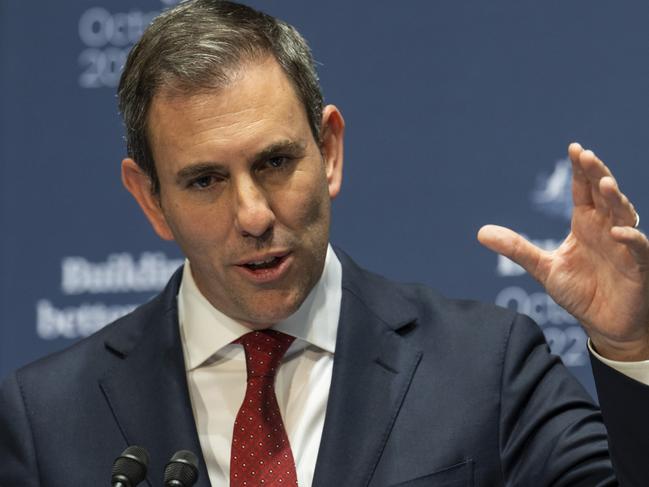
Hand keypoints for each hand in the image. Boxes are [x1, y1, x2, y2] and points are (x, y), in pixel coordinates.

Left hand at [478, 143, 648, 360]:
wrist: (605, 326)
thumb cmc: (580, 292)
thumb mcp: (544, 268)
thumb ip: (517, 248)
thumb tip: (480, 232)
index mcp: (586, 225)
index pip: (584, 191)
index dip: (581, 171)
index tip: (574, 149)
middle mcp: (607, 229)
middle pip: (604, 195)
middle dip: (597, 174)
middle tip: (586, 156)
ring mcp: (625, 246)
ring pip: (624, 214)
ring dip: (616, 199)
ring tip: (605, 184)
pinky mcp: (639, 266)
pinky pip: (638, 248)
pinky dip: (631, 239)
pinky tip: (618, 232)